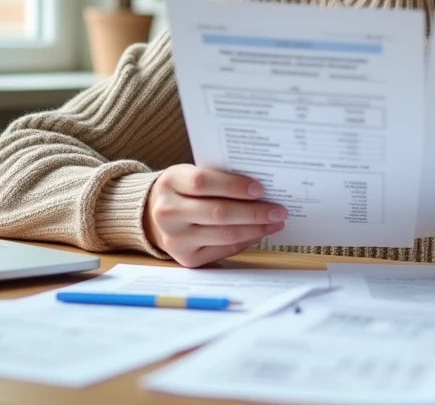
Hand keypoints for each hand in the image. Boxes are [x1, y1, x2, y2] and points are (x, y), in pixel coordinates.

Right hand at [144, 165, 286, 267]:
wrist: (156, 216)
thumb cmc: (184, 190)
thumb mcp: (190, 174)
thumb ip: (217, 177)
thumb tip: (260, 188)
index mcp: (170, 183)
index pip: (202, 183)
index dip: (233, 186)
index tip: (260, 188)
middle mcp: (168, 213)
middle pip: (218, 213)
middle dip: (253, 212)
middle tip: (278, 210)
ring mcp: (176, 239)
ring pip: (224, 234)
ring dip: (255, 228)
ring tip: (275, 222)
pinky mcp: (187, 259)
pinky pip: (224, 250)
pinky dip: (246, 241)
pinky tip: (259, 232)